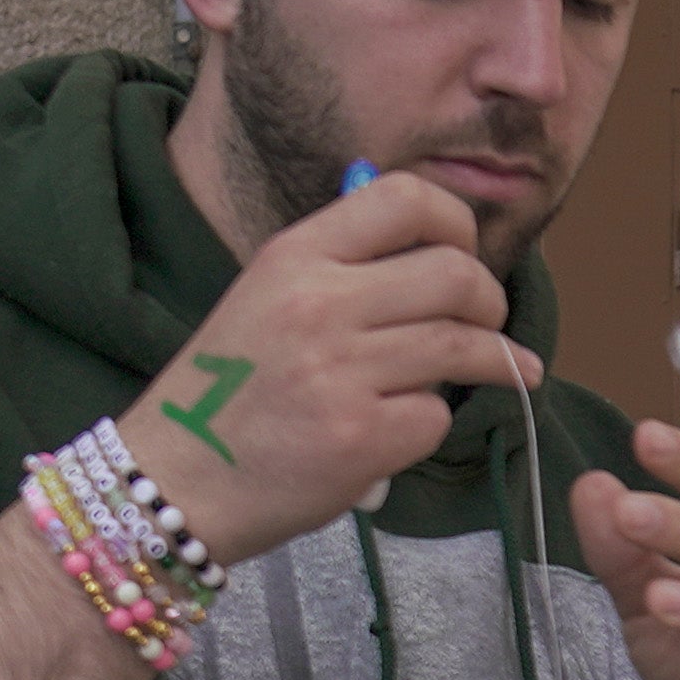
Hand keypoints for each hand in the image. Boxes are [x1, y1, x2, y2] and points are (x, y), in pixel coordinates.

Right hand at [115, 171, 531, 568]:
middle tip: (486, 324)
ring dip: (493, 360)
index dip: (455, 223)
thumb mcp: (266, 299)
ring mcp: (341, 371)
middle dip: (490, 301)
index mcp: (295, 256)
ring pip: (462, 345)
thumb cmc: (229, 392)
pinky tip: (404, 431)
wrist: (176, 480)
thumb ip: (340, 271)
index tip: (465, 254)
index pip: (405, 198)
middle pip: (456, 274)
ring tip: (503, 370)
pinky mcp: (362, 437)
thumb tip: (437, 254)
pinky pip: (435, 416)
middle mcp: (319, 303)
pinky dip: (430, 425)